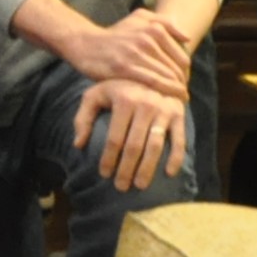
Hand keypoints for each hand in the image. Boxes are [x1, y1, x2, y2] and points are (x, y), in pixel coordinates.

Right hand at [60, 7, 195, 92]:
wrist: (85, 43)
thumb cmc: (114, 34)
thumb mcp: (139, 17)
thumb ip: (165, 22)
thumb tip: (187, 38)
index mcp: (154, 29)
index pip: (182, 58)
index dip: (186, 74)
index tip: (183, 84)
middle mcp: (147, 40)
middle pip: (176, 70)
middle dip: (182, 85)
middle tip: (181, 97)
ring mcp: (136, 54)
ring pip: (166, 77)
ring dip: (175, 92)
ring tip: (176, 102)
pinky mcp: (124, 68)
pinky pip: (152, 82)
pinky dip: (162, 93)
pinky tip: (163, 101)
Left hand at [72, 76, 193, 190]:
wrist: (148, 70)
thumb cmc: (117, 88)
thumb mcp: (95, 95)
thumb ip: (83, 118)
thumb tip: (78, 144)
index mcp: (124, 99)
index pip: (115, 138)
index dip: (109, 159)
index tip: (104, 175)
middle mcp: (146, 104)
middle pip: (135, 145)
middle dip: (126, 169)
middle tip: (121, 186)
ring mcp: (164, 109)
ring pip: (155, 145)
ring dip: (148, 168)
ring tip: (139, 185)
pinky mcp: (178, 113)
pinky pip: (179, 139)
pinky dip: (176, 157)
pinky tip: (169, 173)